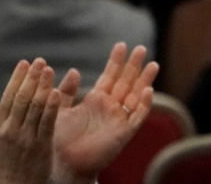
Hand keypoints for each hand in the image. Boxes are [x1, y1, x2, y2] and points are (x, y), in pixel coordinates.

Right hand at [0, 58, 60, 183]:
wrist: (18, 183)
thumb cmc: (6, 158)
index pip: (8, 97)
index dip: (17, 78)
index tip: (24, 63)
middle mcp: (11, 130)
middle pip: (22, 99)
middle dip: (31, 78)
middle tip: (40, 61)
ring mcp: (27, 137)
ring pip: (35, 107)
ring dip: (42, 86)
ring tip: (48, 70)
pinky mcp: (42, 144)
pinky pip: (47, 122)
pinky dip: (51, 106)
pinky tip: (57, 92)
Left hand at [51, 43, 158, 182]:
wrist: (61, 165)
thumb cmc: (58, 140)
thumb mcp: (58, 110)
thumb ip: (66, 92)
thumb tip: (74, 70)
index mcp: (96, 100)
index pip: (110, 76)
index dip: (116, 61)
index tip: (121, 45)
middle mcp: (110, 107)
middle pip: (126, 82)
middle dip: (133, 66)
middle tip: (141, 48)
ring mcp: (118, 119)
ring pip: (136, 96)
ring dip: (145, 80)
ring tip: (153, 64)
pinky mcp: (124, 133)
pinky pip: (137, 117)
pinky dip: (145, 104)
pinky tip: (148, 91)